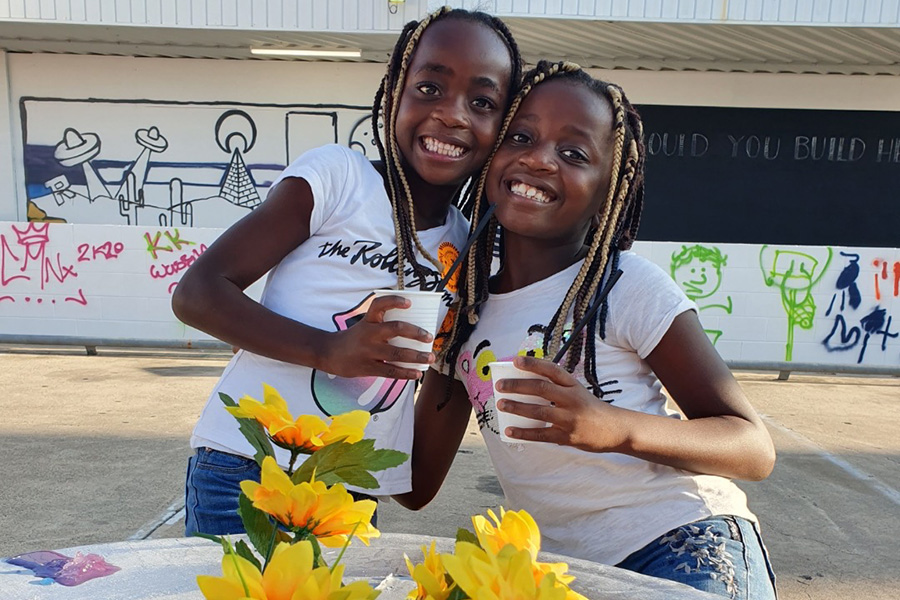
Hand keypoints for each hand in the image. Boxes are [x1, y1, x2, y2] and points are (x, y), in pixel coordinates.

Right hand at [321, 294, 434, 379]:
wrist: (328, 354)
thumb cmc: (353, 339)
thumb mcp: (364, 326)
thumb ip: (383, 327)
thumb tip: (413, 334)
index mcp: (368, 320)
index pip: (380, 304)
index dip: (394, 301)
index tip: (409, 302)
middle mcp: (369, 333)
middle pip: (395, 328)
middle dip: (415, 332)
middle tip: (429, 337)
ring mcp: (368, 351)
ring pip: (397, 353)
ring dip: (416, 356)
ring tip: (430, 358)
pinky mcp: (368, 367)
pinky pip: (390, 371)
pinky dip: (405, 373)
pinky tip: (416, 373)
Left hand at [494, 356, 629, 451]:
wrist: (616, 429)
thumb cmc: (591, 409)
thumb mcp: (578, 392)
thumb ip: (557, 388)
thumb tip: (525, 386)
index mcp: (573, 385)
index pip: (552, 370)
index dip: (533, 364)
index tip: (516, 361)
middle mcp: (572, 399)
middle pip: (541, 388)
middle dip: (518, 386)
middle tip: (500, 385)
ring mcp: (570, 418)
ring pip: (539, 411)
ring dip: (517, 407)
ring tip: (501, 404)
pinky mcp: (568, 437)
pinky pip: (542, 434)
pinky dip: (524, 433)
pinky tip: (510, 431)